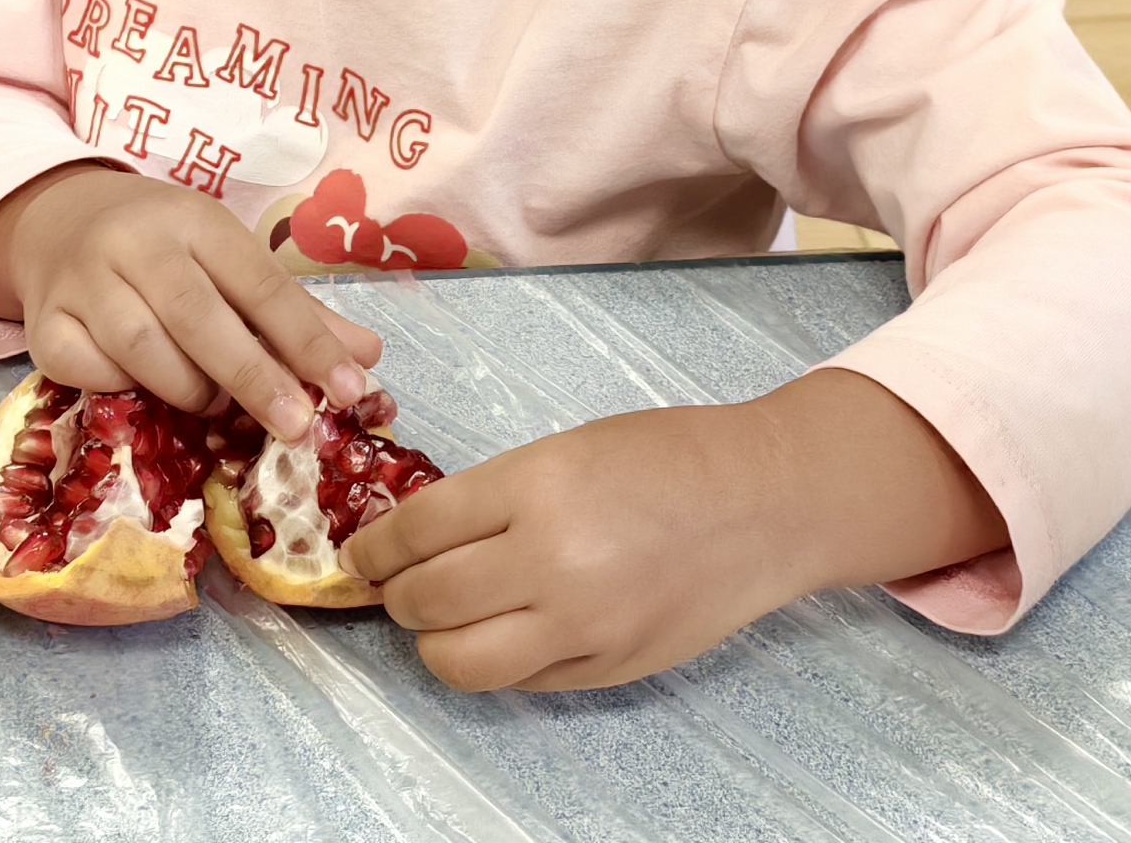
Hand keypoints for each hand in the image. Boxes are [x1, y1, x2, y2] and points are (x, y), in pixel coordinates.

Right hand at [0, 161, 379, 440]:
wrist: (60, 219)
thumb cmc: (165, 248)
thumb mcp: (228, 258)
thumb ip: (294, 312)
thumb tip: (366, 356)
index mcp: (197, 222)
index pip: (261, 283)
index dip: (307, 341)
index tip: (348, 388)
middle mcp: (135, 243)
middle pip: (199, 317)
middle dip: (253, 377)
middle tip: (295, 426)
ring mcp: (83, 282)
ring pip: (141, 349)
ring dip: (189, 388)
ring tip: (214, 403)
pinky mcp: (43, 324)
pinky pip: (86, 372)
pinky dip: (121, 389)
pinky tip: (141, 388)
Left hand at [345, 368, 1003, 691]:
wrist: (767, 502)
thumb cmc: (670, 458)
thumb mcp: (570, 448)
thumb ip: (494, 494)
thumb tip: (414, 535)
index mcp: (537, 487)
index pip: (416, 529)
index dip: (375, 544)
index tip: (363, 549)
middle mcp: (552, 561)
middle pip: (425, 600)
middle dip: (396, 594)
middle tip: (397, 583)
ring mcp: (580, 625)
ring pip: (457, 661)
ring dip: (433, 641)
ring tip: (440, 619)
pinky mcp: (604, 666)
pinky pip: (516, 682)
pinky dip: (491, 662)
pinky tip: (500, 633)